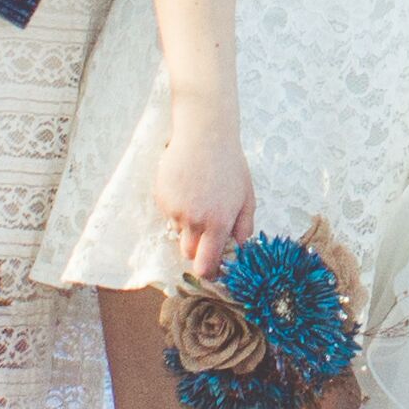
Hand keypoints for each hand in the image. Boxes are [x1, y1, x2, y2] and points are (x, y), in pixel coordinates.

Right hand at [153, 97, 253, 279]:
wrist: (205, 135)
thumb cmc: (230, 165)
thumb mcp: (246, 196)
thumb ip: (244, 227)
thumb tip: (238, 249)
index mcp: (219, 223)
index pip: (206, 263)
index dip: (206, 272)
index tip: (208, 272)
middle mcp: (195, 220)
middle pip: (188, 252)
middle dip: (196, 246)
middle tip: (205, 225)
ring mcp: (175, 209)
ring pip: (178, 230)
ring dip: (186, 222)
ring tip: (198, 195)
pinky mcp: (161, 197)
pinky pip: (168, 212)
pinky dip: (176, 205)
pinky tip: (186, 185)